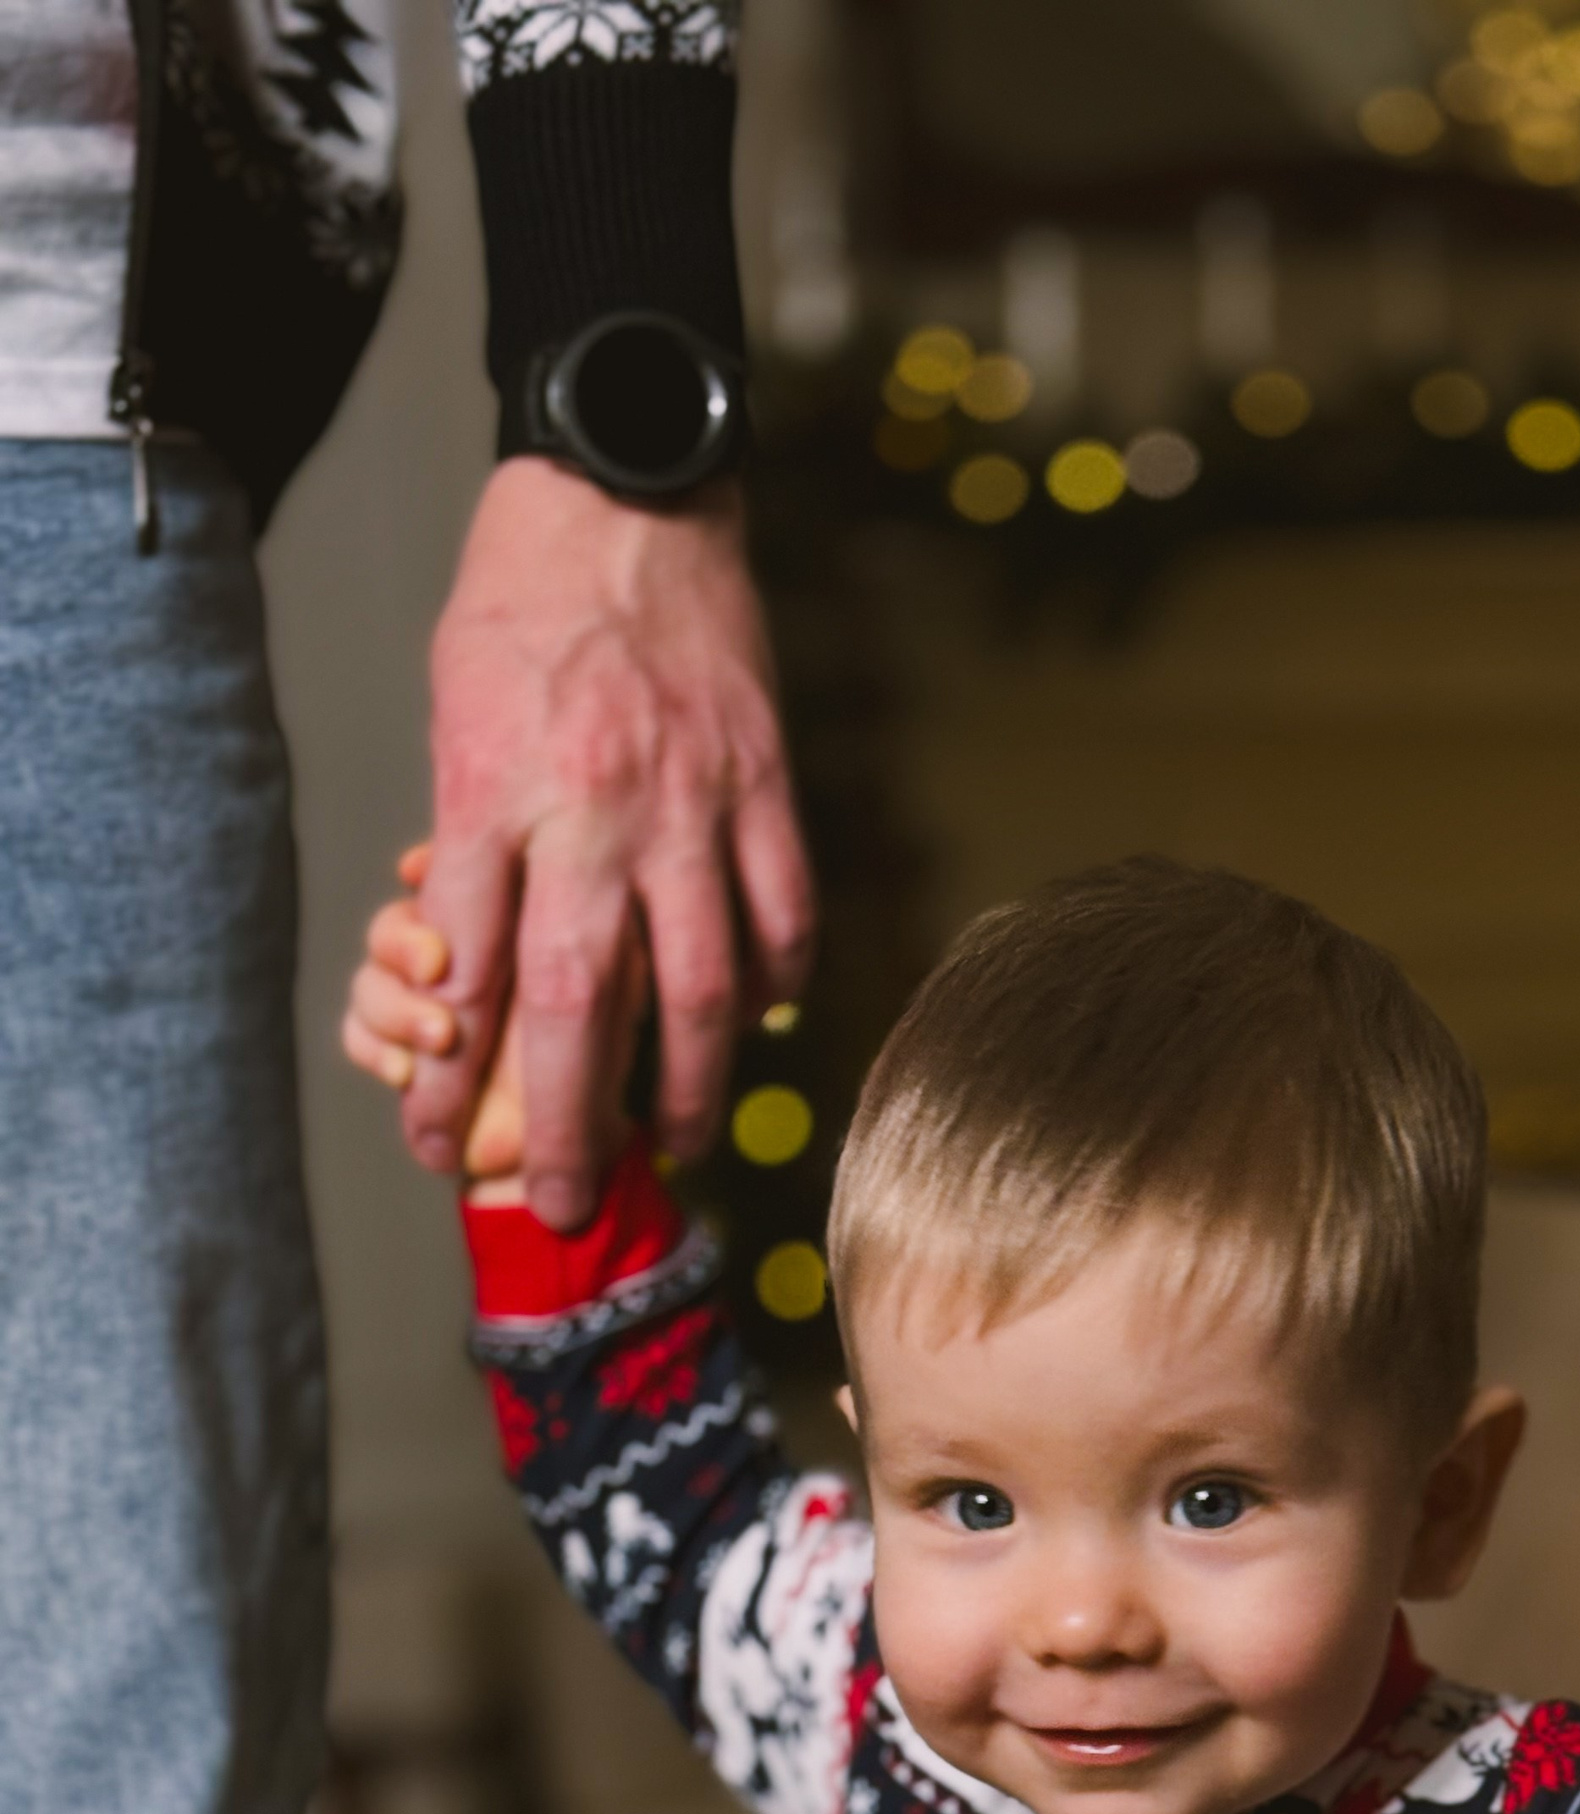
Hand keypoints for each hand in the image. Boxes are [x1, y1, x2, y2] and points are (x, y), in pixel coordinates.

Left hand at [399, 459, 814, 1228]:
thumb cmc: (524, 603)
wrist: (625, 484)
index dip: (450, 1075)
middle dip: (571, 1122)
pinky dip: (773, 985)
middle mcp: (596, 809)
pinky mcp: (766, 783)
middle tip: (565, 1203)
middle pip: (586, 1005)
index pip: (467, 967)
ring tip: (680, 1147)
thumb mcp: (458, 714)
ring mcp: (695, 801)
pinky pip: (782, 915)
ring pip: (703, 984)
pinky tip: (757, 1024)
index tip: (438, 1147)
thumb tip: (480, 970)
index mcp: (497, 789)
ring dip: (694, 1086)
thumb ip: (471, 842)